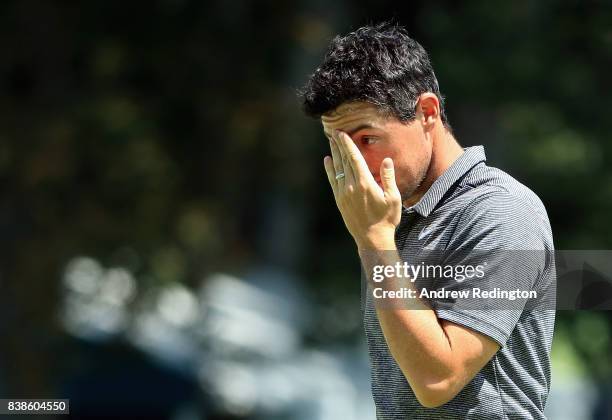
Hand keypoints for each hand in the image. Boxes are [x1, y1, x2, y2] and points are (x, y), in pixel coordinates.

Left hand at [323, 130, 401, 249]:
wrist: (372, 239)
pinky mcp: (339, 200)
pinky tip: (328, 160)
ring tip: (331, 141)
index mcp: (365, 183)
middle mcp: (351, 186)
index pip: (354, 158)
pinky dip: (330, 169)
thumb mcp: (393, 198)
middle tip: (334, 131)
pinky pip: (333, 180)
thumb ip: (388, 178)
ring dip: (334, 154)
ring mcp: (343, 193)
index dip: (347, 144)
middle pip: (344, 160)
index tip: (342, 133)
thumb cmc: (386, 219)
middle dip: (339, 145)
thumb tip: (386, 160)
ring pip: (337, 168)